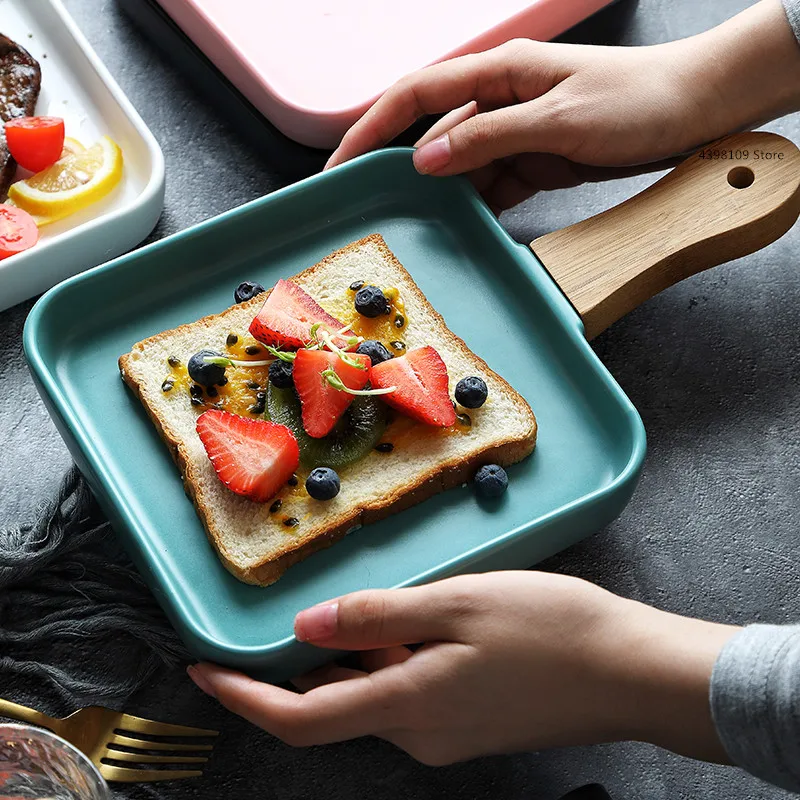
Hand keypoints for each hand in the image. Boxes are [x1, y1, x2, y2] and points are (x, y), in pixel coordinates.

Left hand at [188, 571, 737, 764]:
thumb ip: (377, 617)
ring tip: (419, 600)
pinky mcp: (468, 724)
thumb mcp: (458, 603)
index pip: (299, 717)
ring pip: (377, 691)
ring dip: (371, 649)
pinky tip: (439, 619)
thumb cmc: (551, 629)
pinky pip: (410, 692)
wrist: (631, 670)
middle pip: (338, 699)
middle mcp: (419, 734)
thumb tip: (308, 628)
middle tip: (347, 597)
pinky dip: (401, 656)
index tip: (201, 668)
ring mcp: (446, 735)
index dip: (243, 695)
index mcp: (407, 705)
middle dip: (323, 654)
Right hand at [326, 0, 799, 212]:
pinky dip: (477, 206)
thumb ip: (488, 137)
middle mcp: (501, 99)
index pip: (415, 95)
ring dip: (442, 195)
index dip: (372, 129)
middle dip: (401, 171)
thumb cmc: (636, 101)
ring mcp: (517, 131)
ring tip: (417, 229)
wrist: (696, 111)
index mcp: (499, 73)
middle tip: (373, 211)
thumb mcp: (557, 120)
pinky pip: (492, 185)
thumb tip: (426, 159)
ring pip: (461, 165)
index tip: (341, 166)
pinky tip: (464, 228)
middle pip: (433, 133)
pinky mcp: (536, 159)